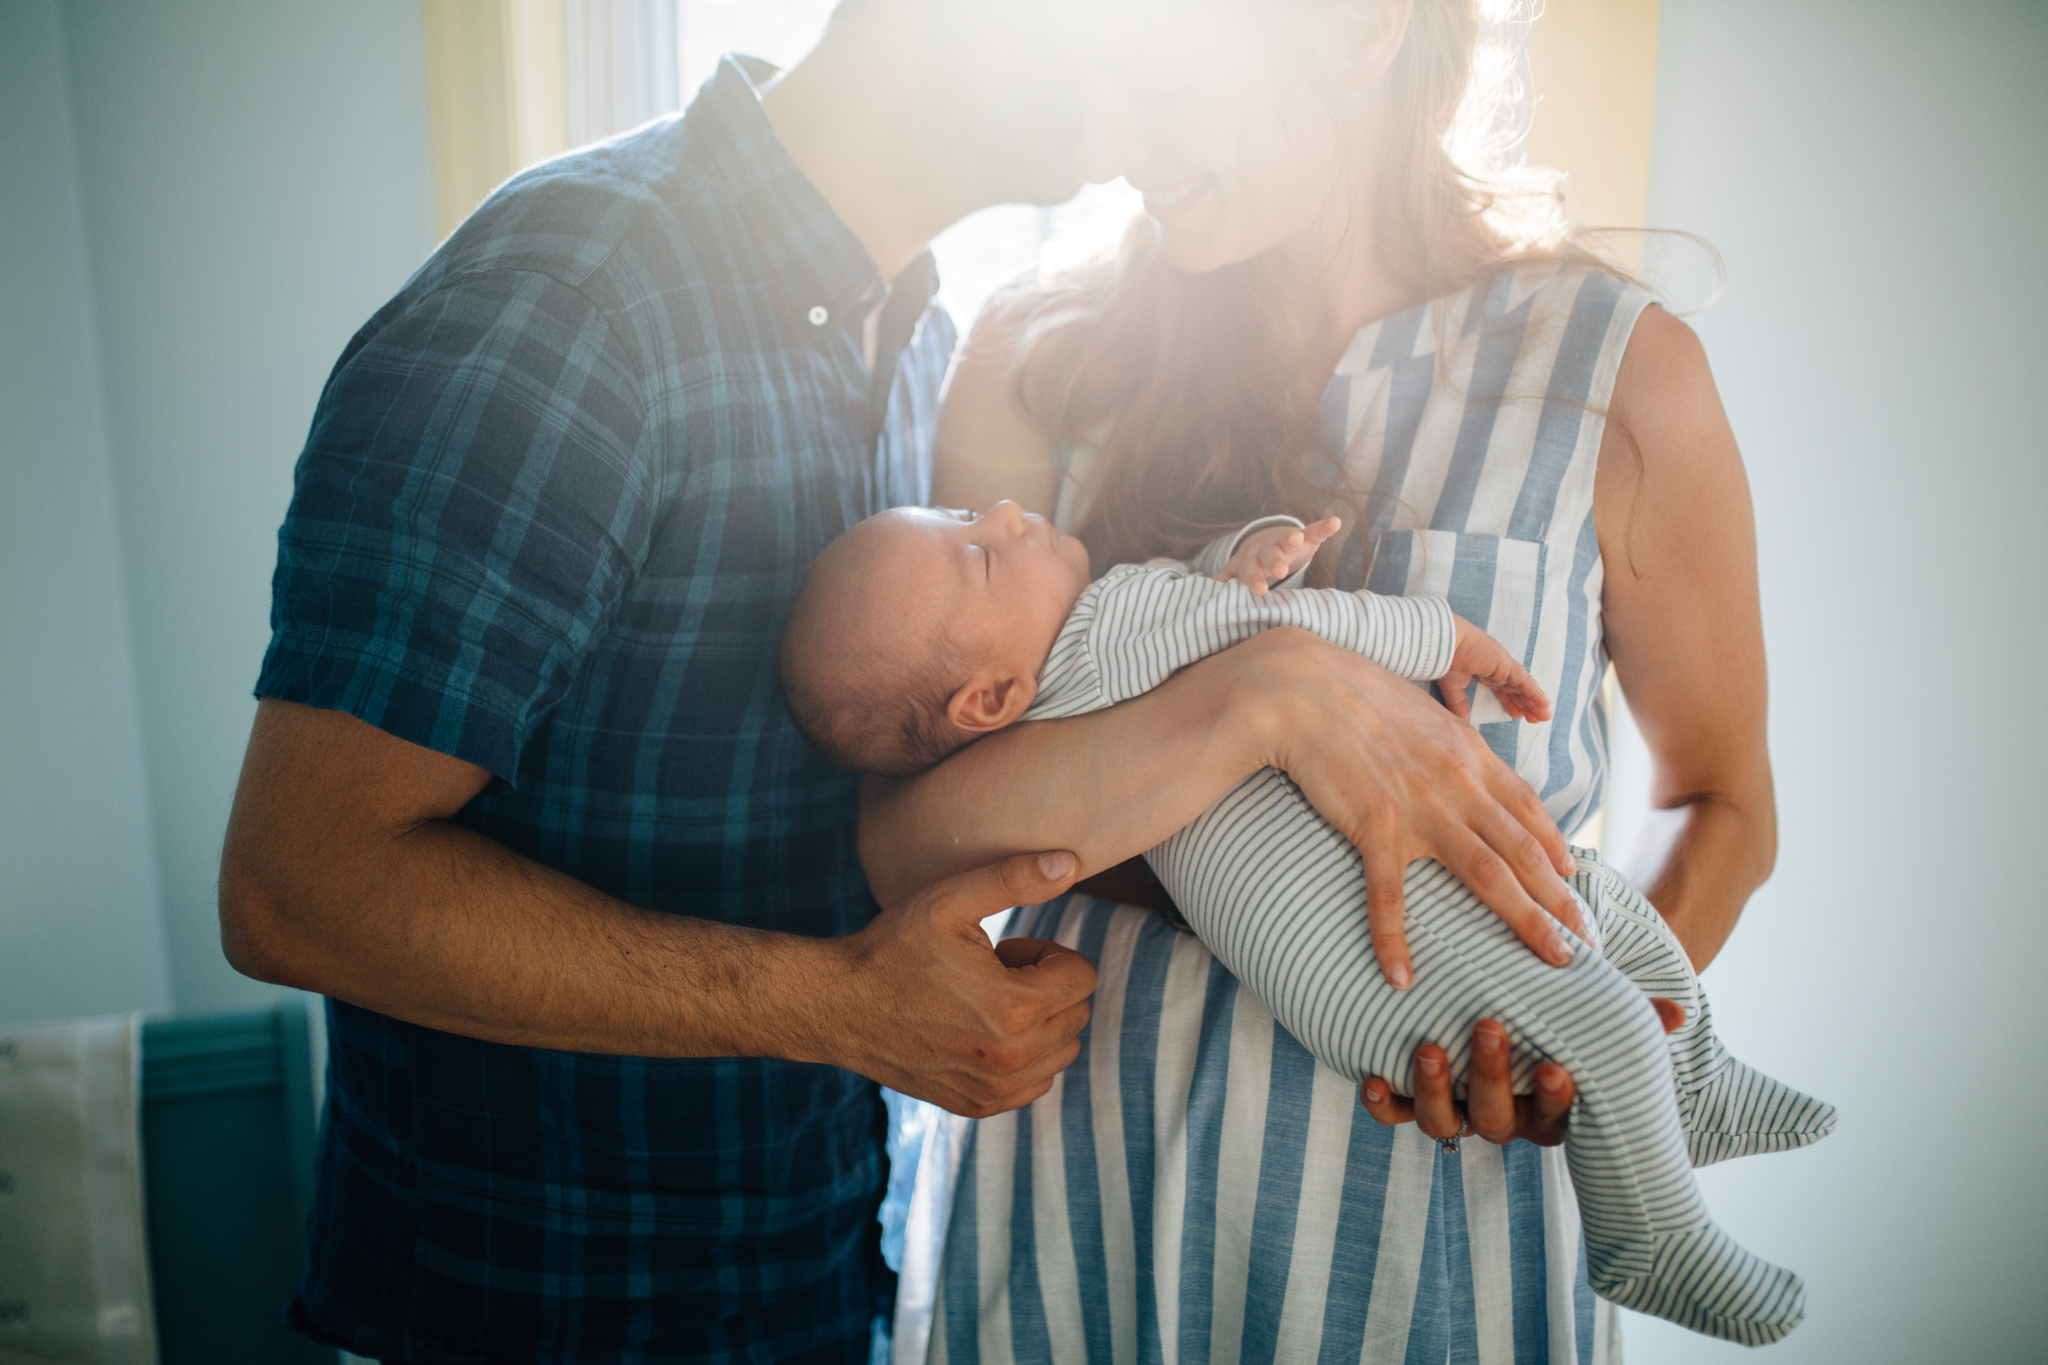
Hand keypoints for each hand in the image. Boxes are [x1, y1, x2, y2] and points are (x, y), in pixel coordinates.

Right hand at [821, 851, 1096, 1117]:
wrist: (838, 1007)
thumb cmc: (892, 949)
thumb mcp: (950, 901)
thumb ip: (1016, 879)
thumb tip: (1071, 863)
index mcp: (1014, 1007)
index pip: (1082, 976)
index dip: (1047, 952)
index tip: (1007, 949)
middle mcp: (1012, 1058)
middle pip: (1077, 1013)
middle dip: (1046, 986)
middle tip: (994, 972)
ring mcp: (995, 1089)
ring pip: (1063, 1050)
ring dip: (1040, 1022)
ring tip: (987, 1002)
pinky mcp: (978, 1107)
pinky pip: (1036, 1083)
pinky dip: (1024, 1056)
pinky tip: (982, 1032)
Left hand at [1214, 516, 1342, 593]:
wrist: (1270, 542)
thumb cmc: (1254, 564)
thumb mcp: (1241, 572)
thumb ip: (1229, 579)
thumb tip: (1211, 585)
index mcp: (1251, 561)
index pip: (1250, 570)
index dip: (1254, 579)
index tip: (1259, 590)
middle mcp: (1267, 549)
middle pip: (1268, 554)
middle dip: (1273, 562)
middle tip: (1279, 572)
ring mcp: (1286, 541)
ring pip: (1287, 540)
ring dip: (1291, 538)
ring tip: (1297, 538)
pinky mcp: (1306, 536)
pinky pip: (1315, 530)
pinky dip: (1324, 527)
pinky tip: (1334, 522)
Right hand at [1229, 628, 1587, 987]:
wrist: (1304, 690)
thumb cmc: (1357, 696)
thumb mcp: (1424, 715)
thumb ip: (1452, 747)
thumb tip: (1466, 769)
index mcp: (1471, 756)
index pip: (1529, 811)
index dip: (1558, 848)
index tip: (1576, 878)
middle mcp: (1460, 785)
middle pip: (1526, 852)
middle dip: (1563, 900)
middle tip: (1590, 940)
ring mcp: (1421, 809)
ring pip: (1489, 875)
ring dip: (1528, 921)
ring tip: (1556, 959)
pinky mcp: (1375, 827)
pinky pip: (1390, 896)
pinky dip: (1394, 940)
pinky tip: (1401, 977)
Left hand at [1358, 1001, 1685, 1144]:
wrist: (1488, 1024)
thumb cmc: (1551, 1027)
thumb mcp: (1587, 1021)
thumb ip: (1629, 1017)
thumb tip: (1678, 1011)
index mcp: (1546, 1107)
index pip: (1557, 1114)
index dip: (1556, 1097)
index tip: (1558, 1066)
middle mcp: (1500, 1117)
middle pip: (1495, 1116)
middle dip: (1490, 1075)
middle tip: (1488, 1027)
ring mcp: (1454, 1111)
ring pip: (1442, 1122)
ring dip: (1432, 1088)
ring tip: (1426, 1048)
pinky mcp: (1411, 1101)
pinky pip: (1395, 1115)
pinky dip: (1383, 1103)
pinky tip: (1371, 1079)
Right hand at [1440, 615, 1552, 722]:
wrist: (1443, 646)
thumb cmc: (1445, 661)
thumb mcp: (1453, 688)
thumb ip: (1459, 704)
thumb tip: (1462, 720)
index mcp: (1484, 672)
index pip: (1503, 690)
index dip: (1511, 702)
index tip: (1518, 715)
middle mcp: (1497, 668)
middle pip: (1517, 690)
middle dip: (1527, 704)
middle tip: (1536, 719)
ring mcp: (1503, 666)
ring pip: (1524, 687)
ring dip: (1535, 701)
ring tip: (1545, 716)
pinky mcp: (1507, 665)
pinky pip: (1525, 682)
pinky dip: (1536, 693)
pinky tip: (1545, 704)